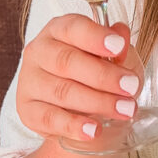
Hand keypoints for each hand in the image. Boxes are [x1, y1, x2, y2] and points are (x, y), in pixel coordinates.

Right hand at [16, 17, 143, 144]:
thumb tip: (121, 33)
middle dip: (103, 75)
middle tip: (131, 86)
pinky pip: (49, 118)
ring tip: (124, 110)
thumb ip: (118, 47)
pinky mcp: (27, 110)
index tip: (119, 47)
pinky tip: (94, 130)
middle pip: (67, 61)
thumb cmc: (96, 76)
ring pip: (61, 91)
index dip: (96, 36)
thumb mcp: (113, 57)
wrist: (79, 111)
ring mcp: (29, 81)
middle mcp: (38, 51)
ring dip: (97, 102)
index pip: (73, 28)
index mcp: (58, 30)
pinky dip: (73, 125)